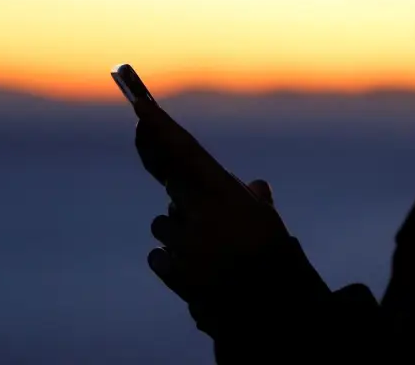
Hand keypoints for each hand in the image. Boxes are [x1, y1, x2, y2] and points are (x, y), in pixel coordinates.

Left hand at [133, 99, 290, 327]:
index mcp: (223, 192)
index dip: (159, 126)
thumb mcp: (270, 221)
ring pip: (165, 222)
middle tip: (157, 149)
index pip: (184, 150)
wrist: (268, 308)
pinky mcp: (171, 270)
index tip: (140, 106)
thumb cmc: (274, 257)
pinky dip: (173, 258)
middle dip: (160, 164)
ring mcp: (181, 242)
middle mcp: (197, 211)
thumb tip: (257, 187)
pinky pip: (160, 254)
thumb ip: (256, 201)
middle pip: (169, 180)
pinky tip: (197, 269)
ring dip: (179, 228)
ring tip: (210, 248)